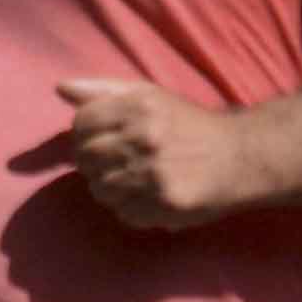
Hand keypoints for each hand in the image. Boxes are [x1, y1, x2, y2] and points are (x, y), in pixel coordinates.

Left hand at [55, 78, 256, 228]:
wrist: (241, 156)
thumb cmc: (188, 124)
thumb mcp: (149, 95)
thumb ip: (103, 91)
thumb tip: (60, 88)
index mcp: (139, 107)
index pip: (81, 124)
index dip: (85, 134)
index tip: (101, 138)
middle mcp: (145, 139)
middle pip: (85, 158)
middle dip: (96, 161)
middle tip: (120, 160)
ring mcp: (153, 175)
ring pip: (100, 189)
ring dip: (112, 187)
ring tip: (137, 178)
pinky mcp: (164, 205)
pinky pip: (123, 213)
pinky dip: (132, 208)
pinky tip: (151, 195)